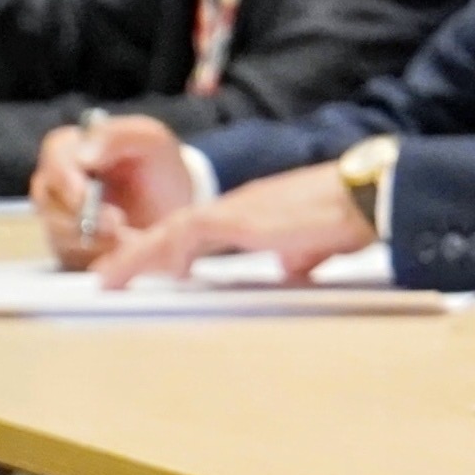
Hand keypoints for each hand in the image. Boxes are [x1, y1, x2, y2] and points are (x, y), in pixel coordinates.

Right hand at [36, 114, 197, 265]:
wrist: (174, 208)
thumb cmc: (158, 166)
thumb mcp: (150, 140)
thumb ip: (117, 137)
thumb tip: (83, 155)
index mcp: (70, 148)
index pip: (54, 157)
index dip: (65, 178)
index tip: (83, 196)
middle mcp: (54, 183)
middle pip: (48, 200)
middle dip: (82, 215)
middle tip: (117, 223)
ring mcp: (57, 218)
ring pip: (57, 232)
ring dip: (93, 239)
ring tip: (127, 237)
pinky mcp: (68, 249)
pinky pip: (71, 258)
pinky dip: (98, 257)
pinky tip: (122, 251)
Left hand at [94, 160, 368, 286]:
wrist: (366, 195)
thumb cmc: (350, 217)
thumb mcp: (317, 244)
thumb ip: (299, 255)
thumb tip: (291, 268)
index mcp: (255, 213)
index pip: (198, 230)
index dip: (167, 249)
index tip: (152, 270)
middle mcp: (238, 207)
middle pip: (174, 229)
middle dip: (138, 254)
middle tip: (108, 278)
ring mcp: (237, 210)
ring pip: (172, 230)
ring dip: (139, 255)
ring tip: (109, 279)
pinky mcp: (240, 218)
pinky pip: (188, 232)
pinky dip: (165, 250)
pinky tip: (153, 269)